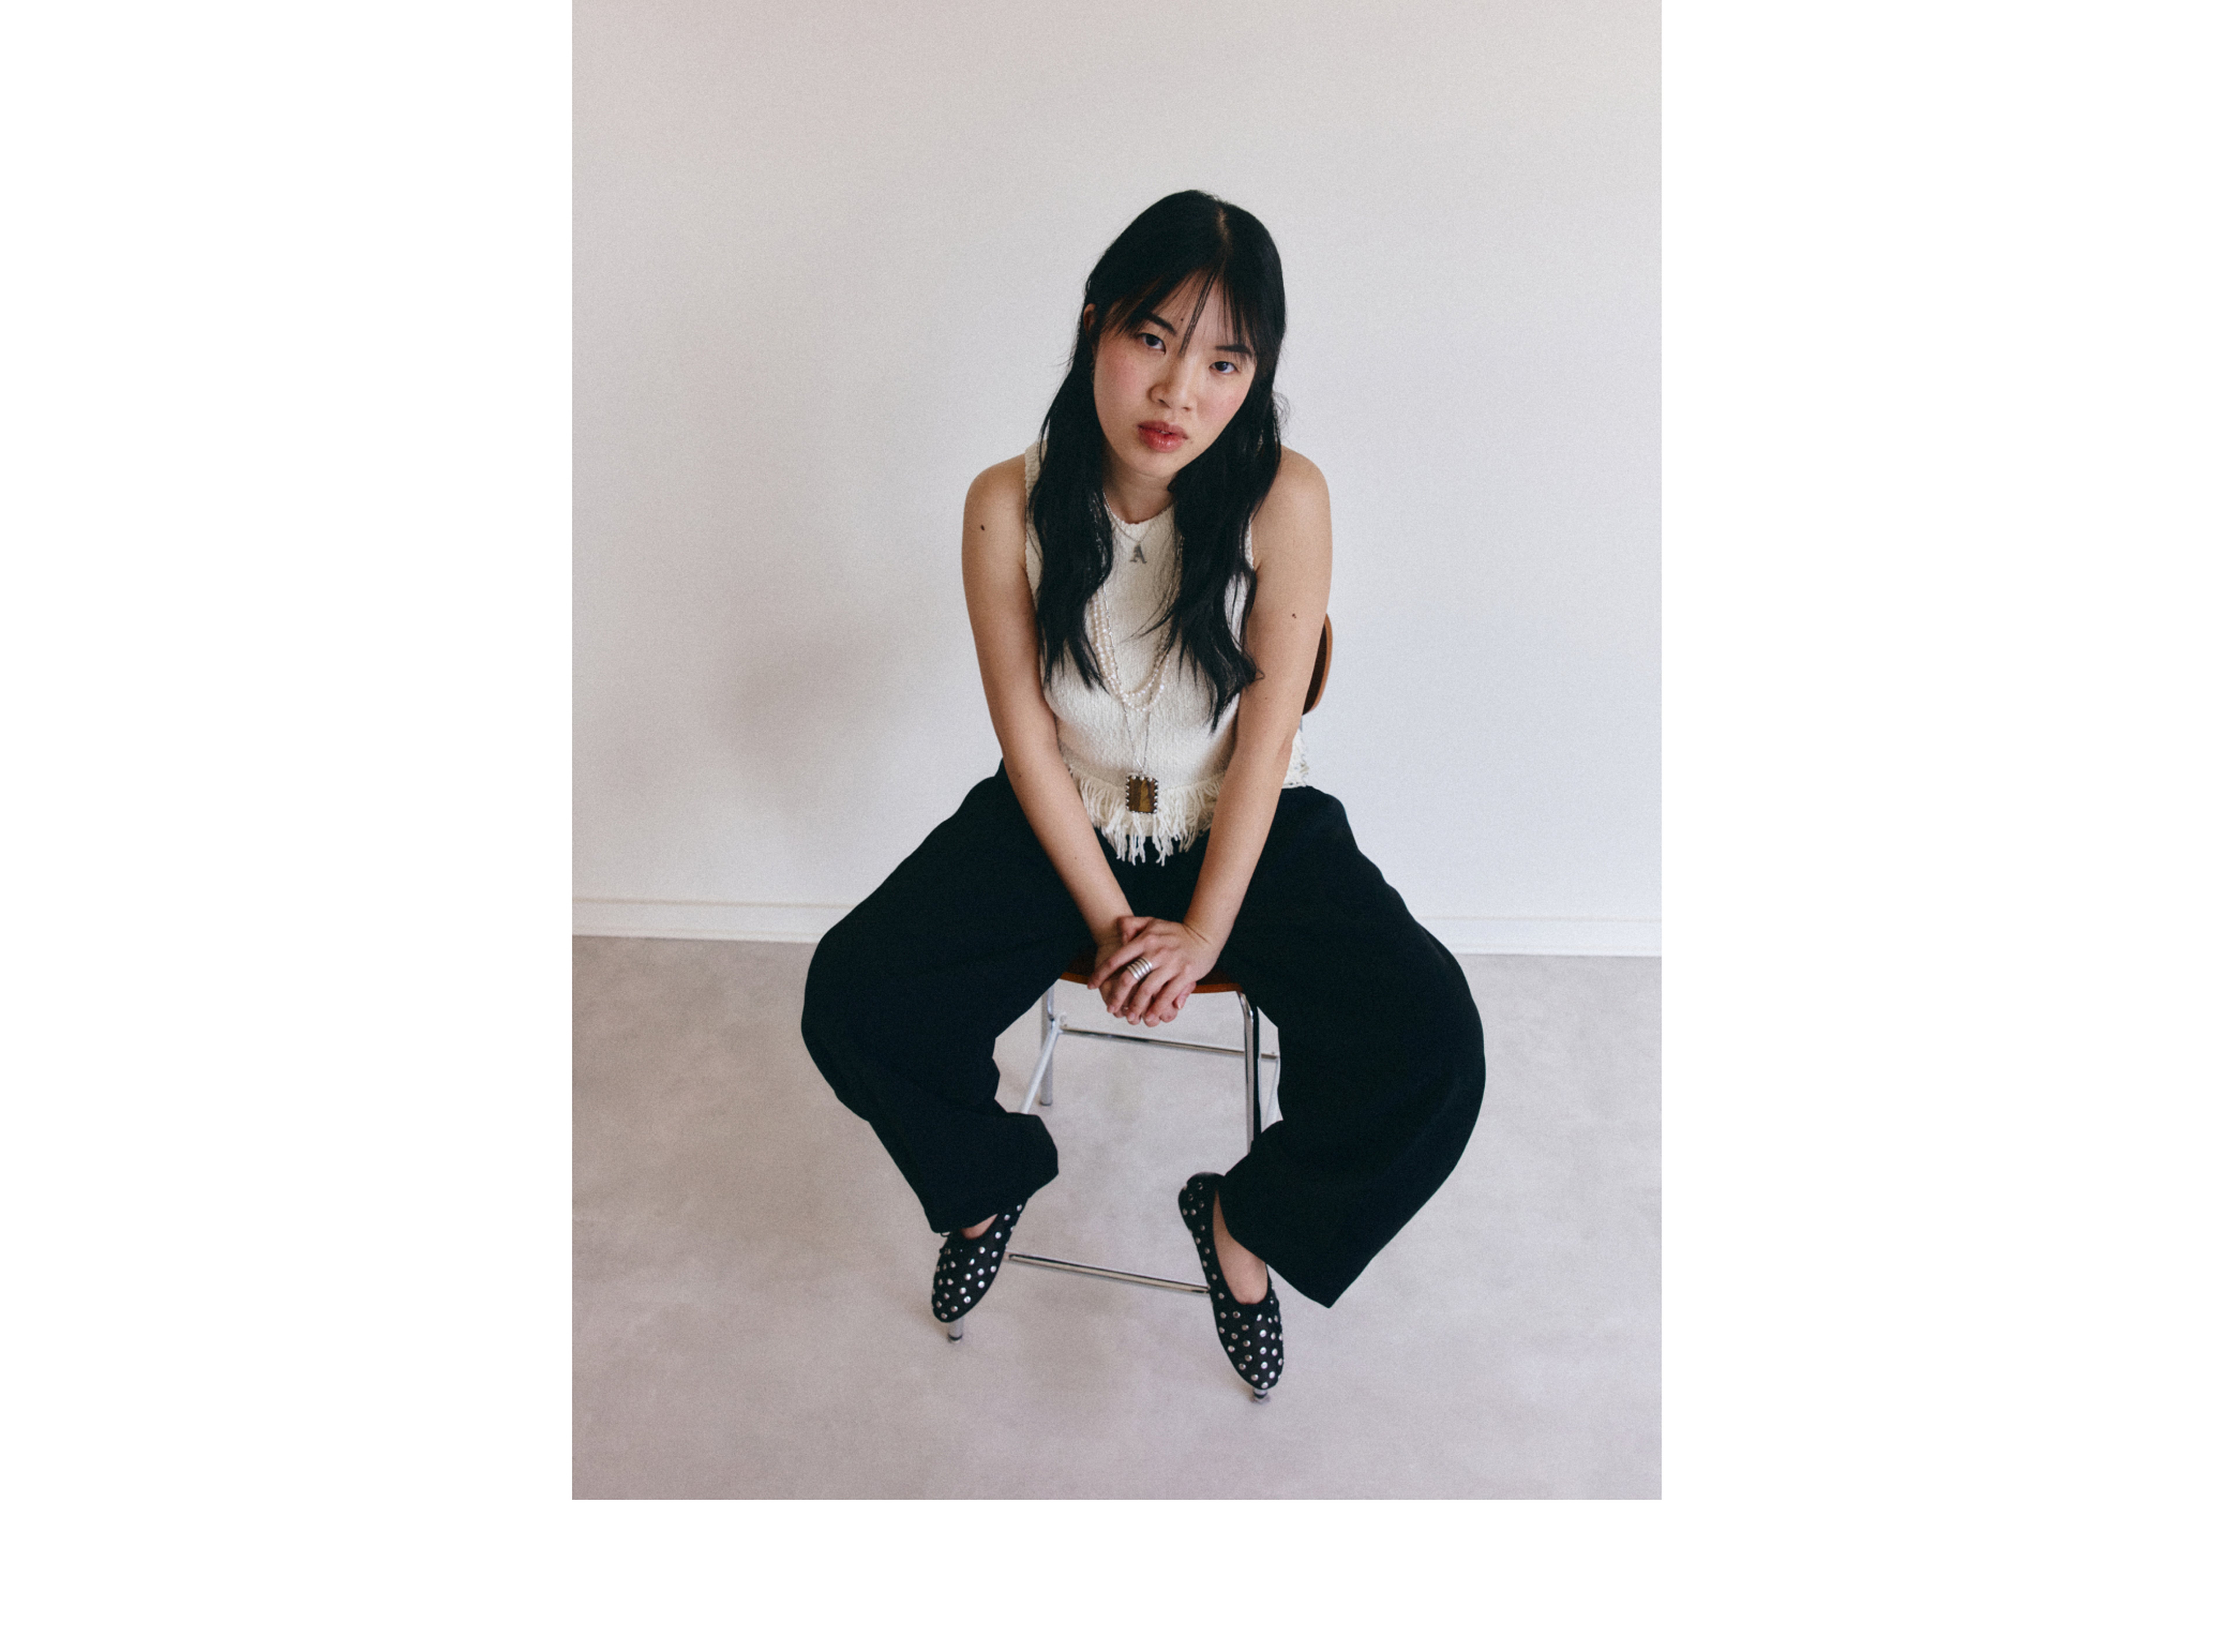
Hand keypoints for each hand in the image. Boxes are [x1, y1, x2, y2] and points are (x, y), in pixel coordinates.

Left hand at [1089, 915, 1220, 1026]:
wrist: (1204, 934)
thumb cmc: (1176, 931)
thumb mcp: (1152, 922)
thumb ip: (1132, 924)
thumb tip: (1118, 931)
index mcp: (1145, 940)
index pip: (1117, 958)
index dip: (1101, 973)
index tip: (1092, 985)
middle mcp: (1156, 952)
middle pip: (1129, 977)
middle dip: (1117, 996)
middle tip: (1111, 1008)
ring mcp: (1171, 964)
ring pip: (1147, 990)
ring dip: (1136, 1007)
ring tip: (1130, 1017)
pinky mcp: (1185, 974)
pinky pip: (1168, 995)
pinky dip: (1157, 1008)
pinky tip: (1150, 1016)